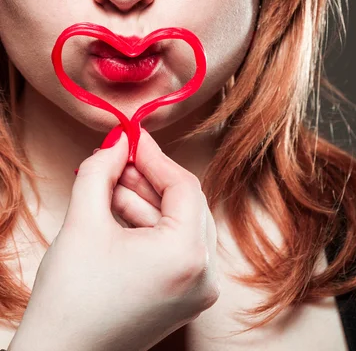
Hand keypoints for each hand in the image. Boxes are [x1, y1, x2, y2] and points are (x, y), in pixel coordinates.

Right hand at [9, 129, 219, 350]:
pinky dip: (149, 226)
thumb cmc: (70, 299)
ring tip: (111, 182)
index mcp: (188, 256)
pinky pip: (175, 247)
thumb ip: (103, 170)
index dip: (156, 156)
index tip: (133, 137)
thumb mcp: (84, 221)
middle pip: (186, 204)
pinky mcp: (185, 298)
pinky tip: (119, 208)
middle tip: (120, 157)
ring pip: (180, 224)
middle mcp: (204, 275)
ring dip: (146, 199)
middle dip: (150, 177)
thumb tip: (120, 141)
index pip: (184, 186)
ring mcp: (198, 290)